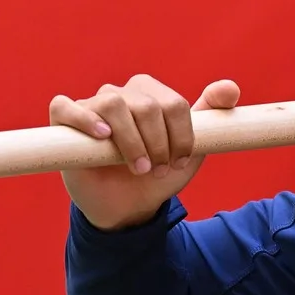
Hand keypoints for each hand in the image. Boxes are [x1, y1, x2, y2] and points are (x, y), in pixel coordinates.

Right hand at [49, 75, 241, 230]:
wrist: (127, 207)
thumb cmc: (156, 174)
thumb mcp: (190, 150)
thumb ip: (210, 116)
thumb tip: (231, 87)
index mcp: (151, 96)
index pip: (173, 103)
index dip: (180, 136)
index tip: (179, 162)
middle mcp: (121, 94)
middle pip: (145, 104)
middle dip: (158, 142)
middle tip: (156, 169)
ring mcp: (91, 105)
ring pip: (113, 104)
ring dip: (131, 141)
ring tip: (138, 167)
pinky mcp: (63, 122)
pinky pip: (65, 106)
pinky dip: (83, 119)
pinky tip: (102, 137)